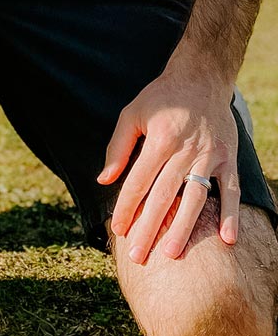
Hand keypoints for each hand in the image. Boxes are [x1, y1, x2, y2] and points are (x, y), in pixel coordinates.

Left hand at [97, 61, 239, 263]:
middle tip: (139, 255)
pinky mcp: (229, 159)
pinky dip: (230, 215)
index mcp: (159, 140)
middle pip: (164, 196)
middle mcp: (185, 150)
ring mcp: (210, 156)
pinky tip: (227, 239)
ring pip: (195, 198)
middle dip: (150, 227)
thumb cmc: (160, 99)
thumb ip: (118, 148)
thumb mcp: (131, 114)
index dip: (127, 207)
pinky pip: (231, 191)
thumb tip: (104, 180)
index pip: (139, 181)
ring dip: (184, 227)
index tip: (118, 229)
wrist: (200, 79)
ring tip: (172, 253)